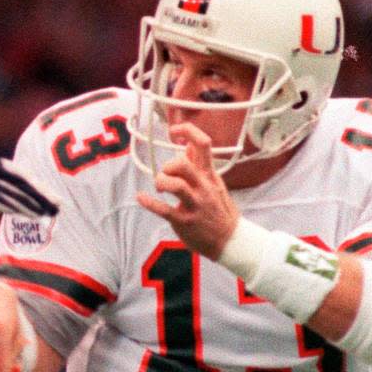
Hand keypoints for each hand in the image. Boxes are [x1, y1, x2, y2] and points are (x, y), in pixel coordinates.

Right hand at [0, 154, 59, 218]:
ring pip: (7, 190)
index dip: (40, 188)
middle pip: (19, 180)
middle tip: (58, 209)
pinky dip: (7, 205)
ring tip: (43, 216)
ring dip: (27, 203)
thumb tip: (20, 201)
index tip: (57, 200)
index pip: (21, 175)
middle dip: (40, 195)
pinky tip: (21, 214)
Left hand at [136, 123, 240, 259]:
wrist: (230, 240)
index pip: (204, 143)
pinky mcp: (184, 221)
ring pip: (175, 185)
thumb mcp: (214, 183)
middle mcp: (203, 187)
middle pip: (183, 164)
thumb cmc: (219, 210)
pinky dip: (149, 202)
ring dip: (161, 182)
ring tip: (160, 187)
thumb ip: (200, 165)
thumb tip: (189, 144)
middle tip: (166, 174)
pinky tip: (141, 198)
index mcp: (210, 175)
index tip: (174, 131)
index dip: (187, 131)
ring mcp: (195, 205)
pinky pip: (164, 210)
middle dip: (168, 165)